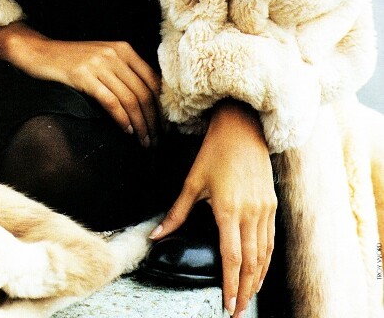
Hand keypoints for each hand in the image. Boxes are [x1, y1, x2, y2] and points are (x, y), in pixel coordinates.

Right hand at [0, 22, 161, 145]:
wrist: (40, 52)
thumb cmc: (72, 59)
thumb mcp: (102, 58)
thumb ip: (124, 71)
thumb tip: (148, 100)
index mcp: (123, 49)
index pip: (153, 80)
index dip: (161, 106)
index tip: (165, 126)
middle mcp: (114, 54)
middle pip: (144, 92)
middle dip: (154, 121)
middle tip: (156, 140)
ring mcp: (98, 64)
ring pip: (130, 99)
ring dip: (140, 125)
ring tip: (144, 141)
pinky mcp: (83, 75)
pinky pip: (110, 101)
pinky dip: (122, 119)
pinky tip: (126, 131)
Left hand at [149, 100, 275, 315]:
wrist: (242, 128)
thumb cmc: (214, 152)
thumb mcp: (191, 182)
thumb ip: (176, 214)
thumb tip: (155, 236)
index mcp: (228, 209)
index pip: (231, 257)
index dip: (229, 284)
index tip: (226, 304)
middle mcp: (250, 213)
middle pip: (251, 263)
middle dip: (244, 290)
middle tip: (237, 311)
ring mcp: (264, 210)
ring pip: (264, 255)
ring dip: (257, 280)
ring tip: (247, 298)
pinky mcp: (271, 205)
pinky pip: (270, 241)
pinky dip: (266, 261)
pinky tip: (260, 272)